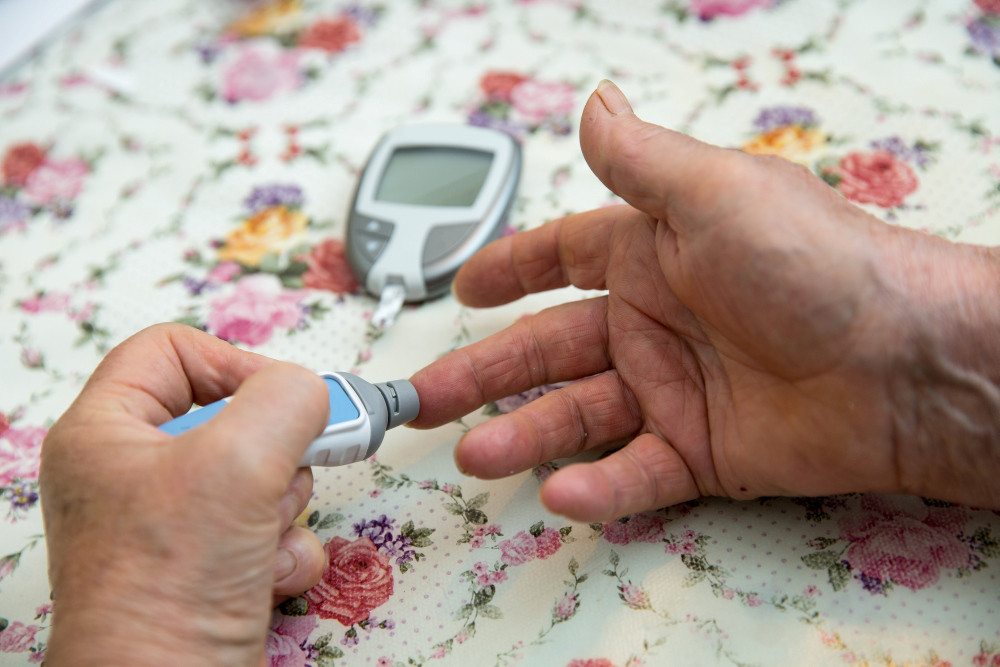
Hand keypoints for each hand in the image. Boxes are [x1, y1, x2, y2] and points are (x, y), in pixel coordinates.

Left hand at [40, 324, 329, 665]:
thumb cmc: (165, 588)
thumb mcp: (238, 462)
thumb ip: (286, 399)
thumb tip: (311, 393)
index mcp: (107, 432)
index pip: (172, 351)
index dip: (231, 361)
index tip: (279, 396)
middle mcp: (134, 474)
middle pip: (232, 415)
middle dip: (274, 447)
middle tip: (284, 468)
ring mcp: (173, 523)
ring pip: (261, 473)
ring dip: (284, 503)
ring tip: (262, 536)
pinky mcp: (208, 564)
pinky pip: (270, 527)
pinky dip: (283, 548)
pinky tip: (264, 574)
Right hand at [410, 80, 999, 521]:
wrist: (905, 364)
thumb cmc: (816, 264)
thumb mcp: (716, 196)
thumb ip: (641, 161)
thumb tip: (594, 102)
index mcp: (654, 254)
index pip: (563, 257)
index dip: (511, 270)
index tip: (463, 287)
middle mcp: (656, 322)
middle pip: (549, 350)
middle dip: (483, 374)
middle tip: (425, 400)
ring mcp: (676, 391)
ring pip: (579, 417)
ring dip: (524, 436)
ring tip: (474, 455)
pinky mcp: (703, 453)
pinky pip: (636, 474)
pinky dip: (598, 488)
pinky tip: (561, 495)